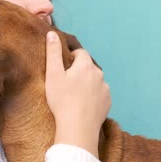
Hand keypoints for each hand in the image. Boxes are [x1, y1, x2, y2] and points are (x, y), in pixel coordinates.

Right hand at [44, 31, 110, 157]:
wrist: (78, 128)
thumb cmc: (62, 100)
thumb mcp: (53, 74)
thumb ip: (53, 52)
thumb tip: (52, 33)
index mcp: (86, 65)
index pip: (80, 53)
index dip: (71, 57)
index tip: (62, 67)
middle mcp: (99, 74)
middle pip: (88, 66)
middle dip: (79, 70)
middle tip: (66, 82)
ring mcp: (105, 89)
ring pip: (94, 80)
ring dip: (87, 83)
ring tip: (74, 95)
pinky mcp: (108, 102)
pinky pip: (99, 94)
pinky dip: (92, 95)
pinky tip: (82, 104)